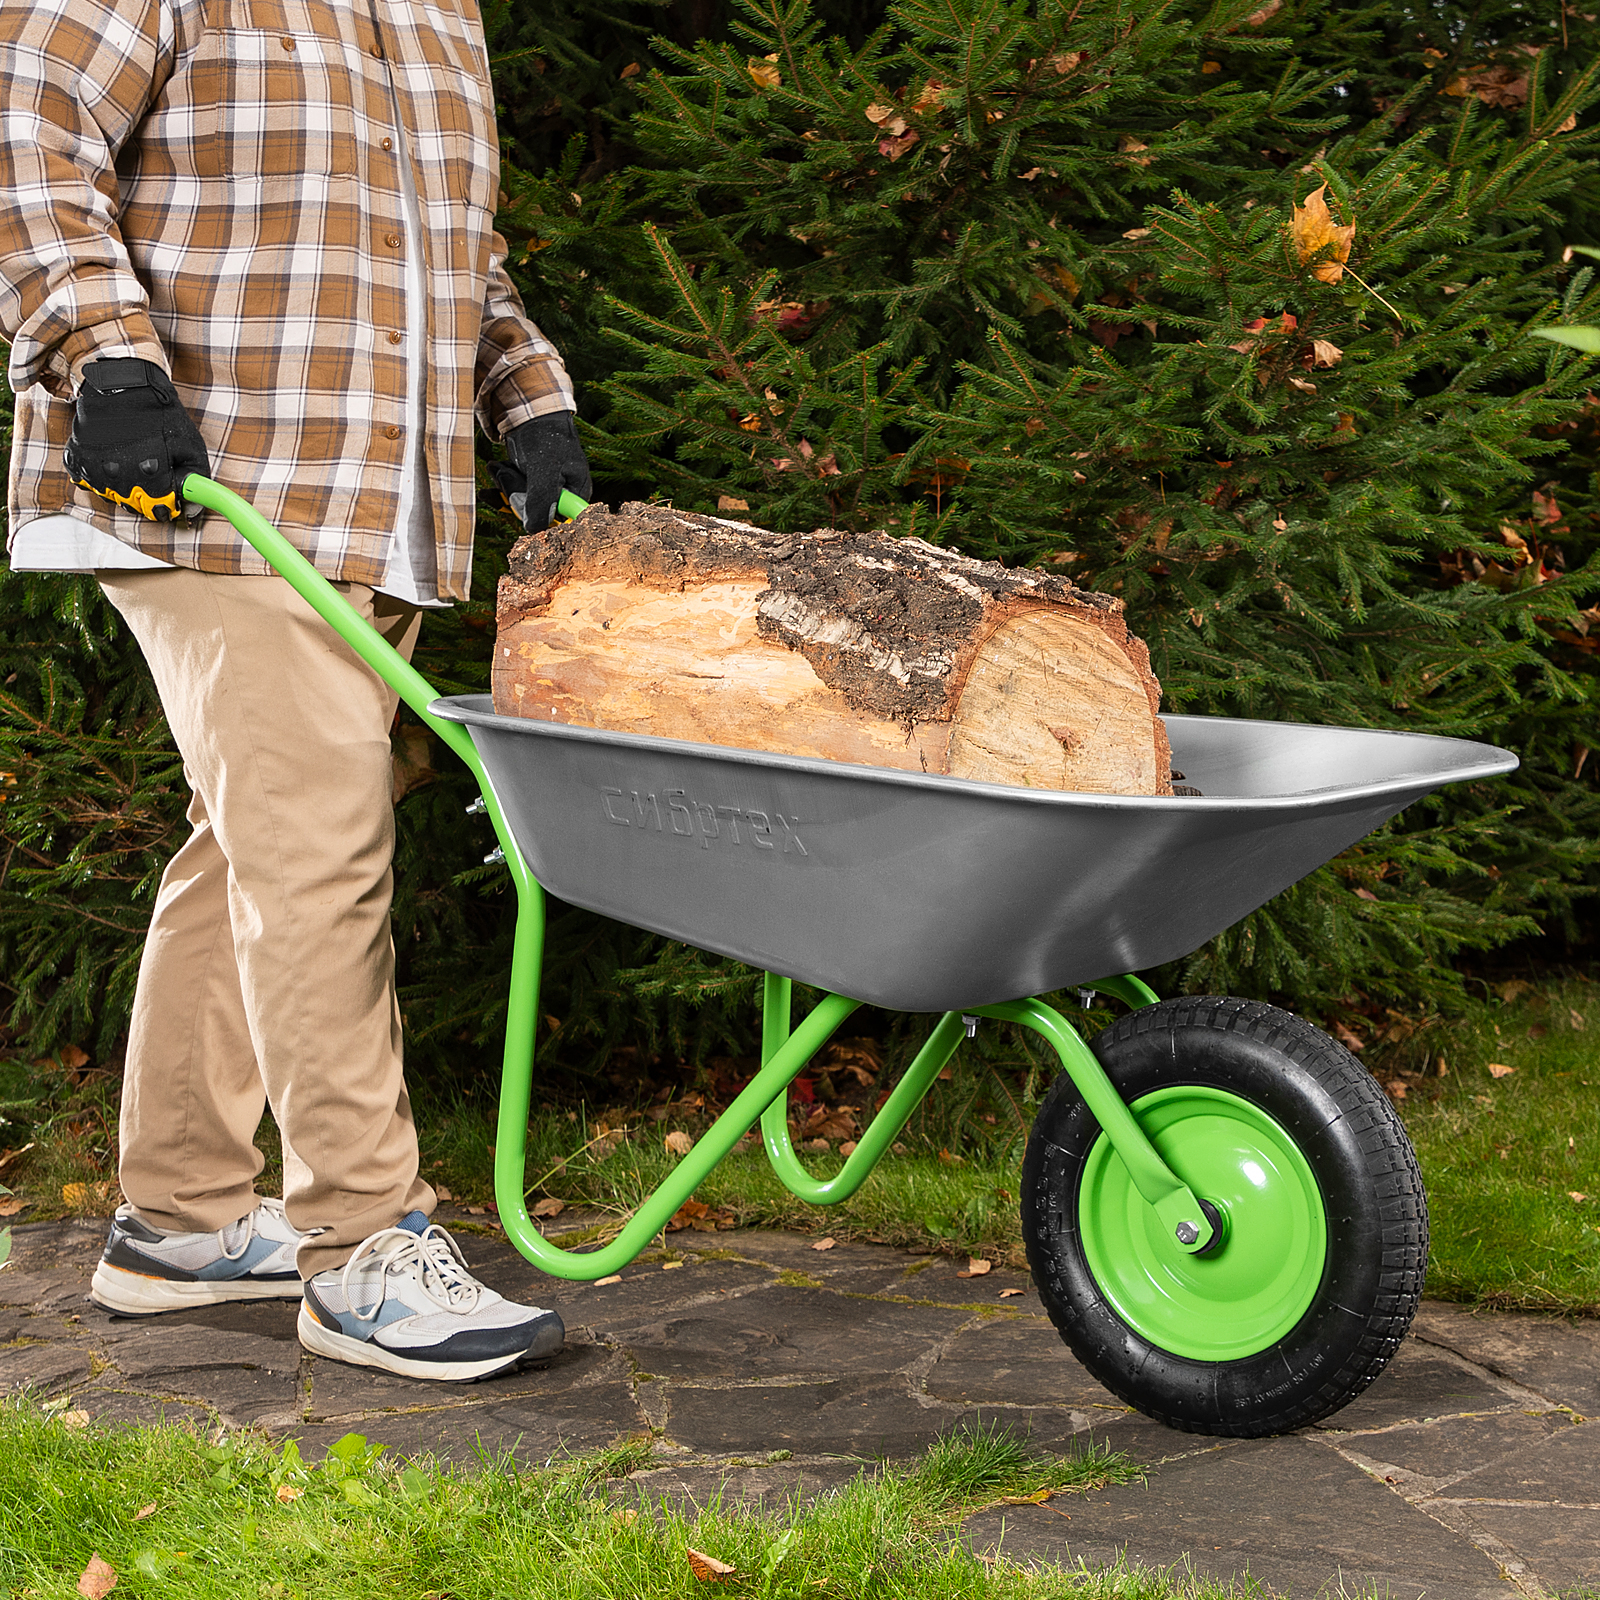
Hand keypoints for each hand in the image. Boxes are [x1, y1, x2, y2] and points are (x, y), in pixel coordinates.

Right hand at [63, 358, 210, 521]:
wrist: (123, 382)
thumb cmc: (159, 412)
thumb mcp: (191, 446)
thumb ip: (195, 482)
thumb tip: (192, 511)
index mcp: (149, 472)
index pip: (157, 510)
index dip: (166, 507)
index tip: (169, 501)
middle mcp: (118, 472)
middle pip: (131, 504)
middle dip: (144, 497)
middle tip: (151, 479)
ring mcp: (94, 465)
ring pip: (109, 494)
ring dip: (121, 486)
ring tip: (131, 464)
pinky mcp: (76, 455)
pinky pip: (86, 479)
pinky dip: (98, 474)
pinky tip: (110, 459)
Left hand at [491, 411, 591, 531]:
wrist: (532, 416)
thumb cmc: (546, 437)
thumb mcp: (545, 469)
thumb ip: (542, 499)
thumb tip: (533, 529)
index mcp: (576, 495)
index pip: (560, 522)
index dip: (540, 519)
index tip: (523, 504)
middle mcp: (563, 497)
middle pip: (536, 514)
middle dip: (515, 494)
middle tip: (505, 472)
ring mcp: (545, 492)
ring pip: (521, 505)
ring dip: (505, 486)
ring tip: (499, 467)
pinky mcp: (530, 487)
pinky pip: (513, 497)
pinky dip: (501, 485)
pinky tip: (494, 471)